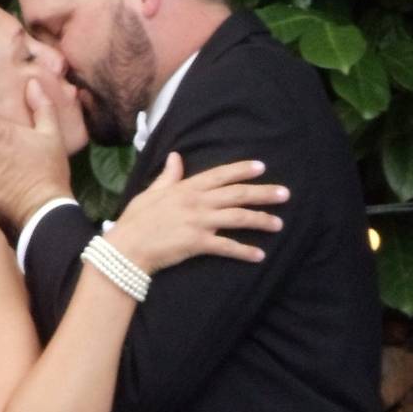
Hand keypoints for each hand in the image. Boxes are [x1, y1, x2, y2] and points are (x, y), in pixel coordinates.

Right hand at [105, 154, 289, 273]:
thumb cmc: (136, 220)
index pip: (220, 175)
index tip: (261, 167)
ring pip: (238, 218)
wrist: (127, 247)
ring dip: (261, 220)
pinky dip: (245, 251)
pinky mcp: (198, 243)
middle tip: (285, 194)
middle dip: (264, 193)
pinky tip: (260, 255)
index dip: (242, 169)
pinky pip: (227, 247)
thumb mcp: (151, 192)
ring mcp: (199, 222)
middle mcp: (197, 202)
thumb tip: (176, 157)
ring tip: (279, 224)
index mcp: (186, 188)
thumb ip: (168, 176)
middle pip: (238, 194)